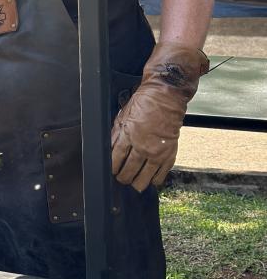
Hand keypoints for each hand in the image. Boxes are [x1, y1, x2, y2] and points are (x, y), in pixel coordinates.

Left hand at [111, 44, 208, 191]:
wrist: (166, 96)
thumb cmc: (143, 103)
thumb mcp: (122, 115)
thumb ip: (116, 134)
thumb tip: (108, 149)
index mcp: (128, 135)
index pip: (115, 160)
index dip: (111, 168)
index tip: (111, 171)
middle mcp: (142, 146)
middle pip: (128, 172)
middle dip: (122, 177)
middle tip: (121, 177)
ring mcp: (157, 152)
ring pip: (144, 177)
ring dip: (136, 183)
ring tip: (133, 182)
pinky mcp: (170, 153)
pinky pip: (161, 174)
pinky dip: (154, 180)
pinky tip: (150, 179)